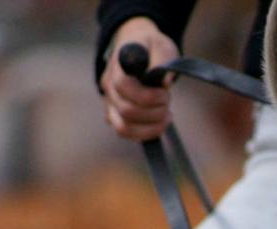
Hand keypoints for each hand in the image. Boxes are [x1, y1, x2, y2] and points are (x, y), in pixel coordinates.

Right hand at [100, 17, 178, 140]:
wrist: (137, 46)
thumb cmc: (151, 47)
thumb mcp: (162, 46)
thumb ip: (163, 61)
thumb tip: (165, 83)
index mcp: (118, 65)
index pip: (124, 86)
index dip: (148, 96)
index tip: (164, 92)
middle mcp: (109, 85)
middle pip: (127, 111)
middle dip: (155, 112)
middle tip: (167, 102)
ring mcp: (109, 101)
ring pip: (123, 127)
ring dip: (151, 127)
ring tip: (166, 116)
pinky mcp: (114, 114)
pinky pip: (125, 132)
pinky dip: (144, 134)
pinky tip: (158, 124)